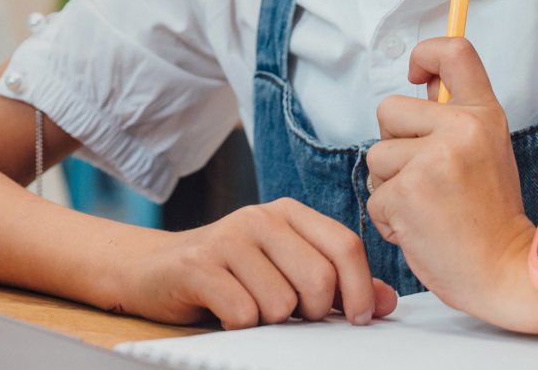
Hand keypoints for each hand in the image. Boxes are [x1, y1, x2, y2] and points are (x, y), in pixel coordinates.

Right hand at [113, 198, 398, 328]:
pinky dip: (239, 325)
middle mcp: (260, 217)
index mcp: (289, 214)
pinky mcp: (198, 265)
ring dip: (268, 321)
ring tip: (248, 307)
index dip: (360, 290)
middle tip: (288, 315)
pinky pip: (242, 313)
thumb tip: (386, 301)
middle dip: (312, 313)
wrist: (151, 269)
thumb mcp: (285, 271)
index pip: (345, 246)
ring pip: (280, 304)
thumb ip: (336, 283)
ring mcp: (227, 238)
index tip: (359, 317)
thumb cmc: (227, 273)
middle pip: (318, 280)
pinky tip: (224, 311)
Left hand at [365, 36, 537, 331]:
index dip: (425, 53)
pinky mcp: (407, 193)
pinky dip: (389, 217)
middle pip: (388, 109)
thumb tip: (424, 81)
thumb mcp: (487, 151)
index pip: (454, 51)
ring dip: (389, 185)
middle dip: (394, 144)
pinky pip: (375, 194)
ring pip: (376, 156)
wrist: (502, 269)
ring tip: (426, 206)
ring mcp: (432, 160)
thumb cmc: (489, 216)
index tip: (416, 73)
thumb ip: (456, 117)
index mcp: (483, 115)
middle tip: (427, 177)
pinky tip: (420, 227)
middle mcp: (461, 129)